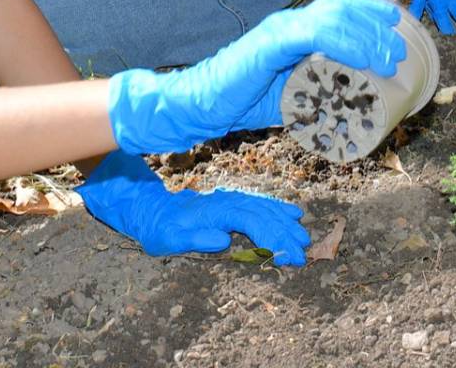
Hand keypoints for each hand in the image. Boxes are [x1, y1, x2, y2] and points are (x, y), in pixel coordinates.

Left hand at [78, 150, 312, 264]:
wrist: (152, 210)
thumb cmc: (160, 229)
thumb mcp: (170, 239)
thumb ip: (195, 238)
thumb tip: (223, 240)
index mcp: (217, 211)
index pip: (252, 222)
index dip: (272, 239)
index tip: (286, 257)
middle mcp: (228, 201)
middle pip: (264, 214)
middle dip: (285, 234)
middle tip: (303, 254)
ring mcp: (232, 199)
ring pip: (265, 207)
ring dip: (285, 222)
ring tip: (304, 238)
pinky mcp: (232, 202)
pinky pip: (260, 203)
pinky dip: (278, 209)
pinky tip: (292, 214)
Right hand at [105, 0, 404, 154]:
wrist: (202, 106)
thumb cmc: (244, 102)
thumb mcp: (292, 94)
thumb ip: (319, 88)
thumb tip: (357, 99)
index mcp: (293, 30)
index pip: (338, 9)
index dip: (370, 12)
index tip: (397, 26)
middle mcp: (288, 22)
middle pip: (341, 8)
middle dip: (375, 22)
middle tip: (400, 47)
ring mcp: (279, 29)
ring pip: (332, 17)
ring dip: (366, 35)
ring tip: (388, 56)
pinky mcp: (270, 43)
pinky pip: (313, 34)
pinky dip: (343, 42)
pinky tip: (362, 56)